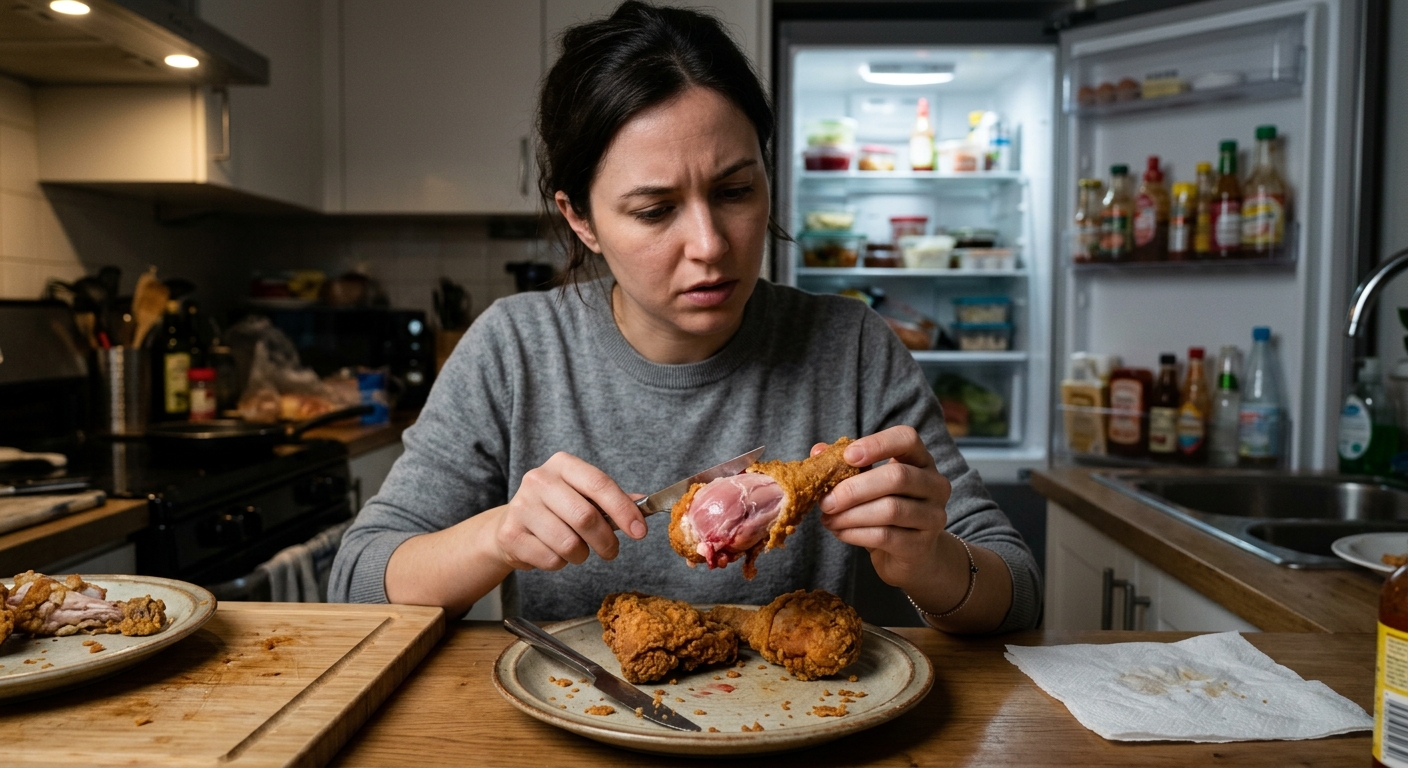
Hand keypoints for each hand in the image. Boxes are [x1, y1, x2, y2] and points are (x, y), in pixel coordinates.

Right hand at [490, 452, 646, 571]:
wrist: (511, 524)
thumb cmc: (556, 508)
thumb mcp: (583, 495)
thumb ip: (612, 499)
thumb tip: (644, 504)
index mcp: (562, 464)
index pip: (600, 484)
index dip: (624, 511)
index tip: (640, 532)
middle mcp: (539, 479)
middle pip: (585, 517)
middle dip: (606, 541)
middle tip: (611, 551)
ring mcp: (521, 506)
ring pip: (568, 543)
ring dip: (581, 555)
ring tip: (577, 550)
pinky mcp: (510, 534)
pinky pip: (550, 559)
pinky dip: (560, 563)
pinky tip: (553, 552)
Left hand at [815, 426, 952, 587]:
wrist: (911, 555)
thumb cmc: (886, 509)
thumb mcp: (868, 483)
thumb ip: (846, 465)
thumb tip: (818, 451)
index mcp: (920, 460)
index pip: (906, 439)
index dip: (877, 444)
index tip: (847, 456)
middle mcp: (935, 485)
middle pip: (897, 477)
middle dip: (854, 489)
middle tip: (825, 501)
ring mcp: (933, 516)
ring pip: (890, 509)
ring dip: (850, 515)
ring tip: (827, 519)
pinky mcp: (922, 545)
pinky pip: (885, 536)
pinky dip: (855, 533)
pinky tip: (839, 531)